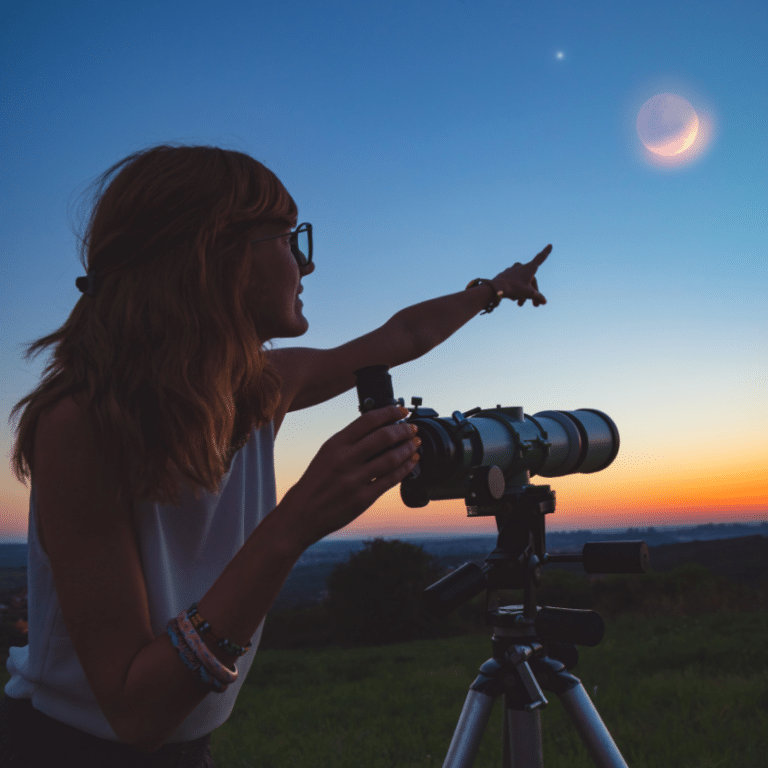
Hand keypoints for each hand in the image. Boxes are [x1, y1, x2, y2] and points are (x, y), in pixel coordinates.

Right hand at [277, 405, 419, 549]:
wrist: (301, 514)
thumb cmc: (315, 482)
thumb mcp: (326, 454)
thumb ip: (349, 442)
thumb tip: (379, 429)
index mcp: (335, 445)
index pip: (368, 420)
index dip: (390, 412)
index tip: (402, 411)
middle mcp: (345, 460)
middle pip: (384, 437)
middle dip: (404, 430)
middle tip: (413, 428)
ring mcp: (355, 480)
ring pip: (391, 458)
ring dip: (408, 448)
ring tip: (415, 444)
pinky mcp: (363, 499)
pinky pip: (391, 480)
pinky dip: (405, 469)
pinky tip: (411, 462)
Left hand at [493, 244, 551, 306]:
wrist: (495, 289)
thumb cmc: (514, 289)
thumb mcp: (529, 294)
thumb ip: (537, 297)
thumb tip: (544, 301)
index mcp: (529, 267)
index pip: (540, 258)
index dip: (546, 252)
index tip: (550, 245)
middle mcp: (521, 266)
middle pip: (531, 280)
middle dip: (533, 293)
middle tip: (535, 305)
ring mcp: (512, 270)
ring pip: (521, 283)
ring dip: (523, 294)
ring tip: (519, 304)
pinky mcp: (504, 275)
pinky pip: (513, 283)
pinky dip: (515, 291)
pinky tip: (513, 298)